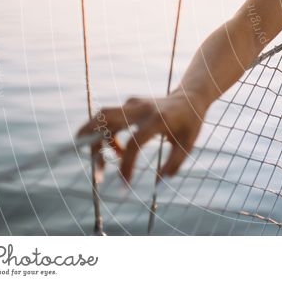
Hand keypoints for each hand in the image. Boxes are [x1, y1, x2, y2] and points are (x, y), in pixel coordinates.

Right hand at [75, 88, 208, 184]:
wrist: (190, 97)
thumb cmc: (190, 123)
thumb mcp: (187, 145)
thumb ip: (173, 164)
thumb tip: (157, 183)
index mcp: (158, 119)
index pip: (134, 144)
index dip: (126, 165)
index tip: (124, 184)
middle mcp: (142, 108)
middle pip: (106, 118)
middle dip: (91, 140)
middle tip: (91, 165)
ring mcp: (133, 103)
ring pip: (103, 116)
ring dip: (95, 139)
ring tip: (102, 165)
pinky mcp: (129, 104)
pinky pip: (109, 119)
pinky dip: (106, 136)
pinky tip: (117, 151)